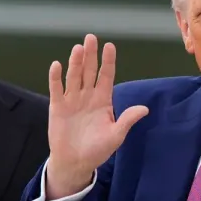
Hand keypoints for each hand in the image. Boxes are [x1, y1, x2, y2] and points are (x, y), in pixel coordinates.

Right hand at [45, 34, 147, 198]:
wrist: (76, 163)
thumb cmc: (97, 150)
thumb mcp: (115, 136)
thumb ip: (127, 120)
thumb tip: (144, 109)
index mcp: (103, 100)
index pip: (106, 76)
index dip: (108, 62)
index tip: (110, 46)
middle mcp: (87, 96)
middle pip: (89, 71)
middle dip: (91, 55)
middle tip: (91, 38)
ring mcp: (72, 100)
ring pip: (74, 77)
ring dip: (75, 62)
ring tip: (78, 48)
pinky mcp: (58, 107)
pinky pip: (56, 89)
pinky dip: (55, 78)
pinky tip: (57, 65)